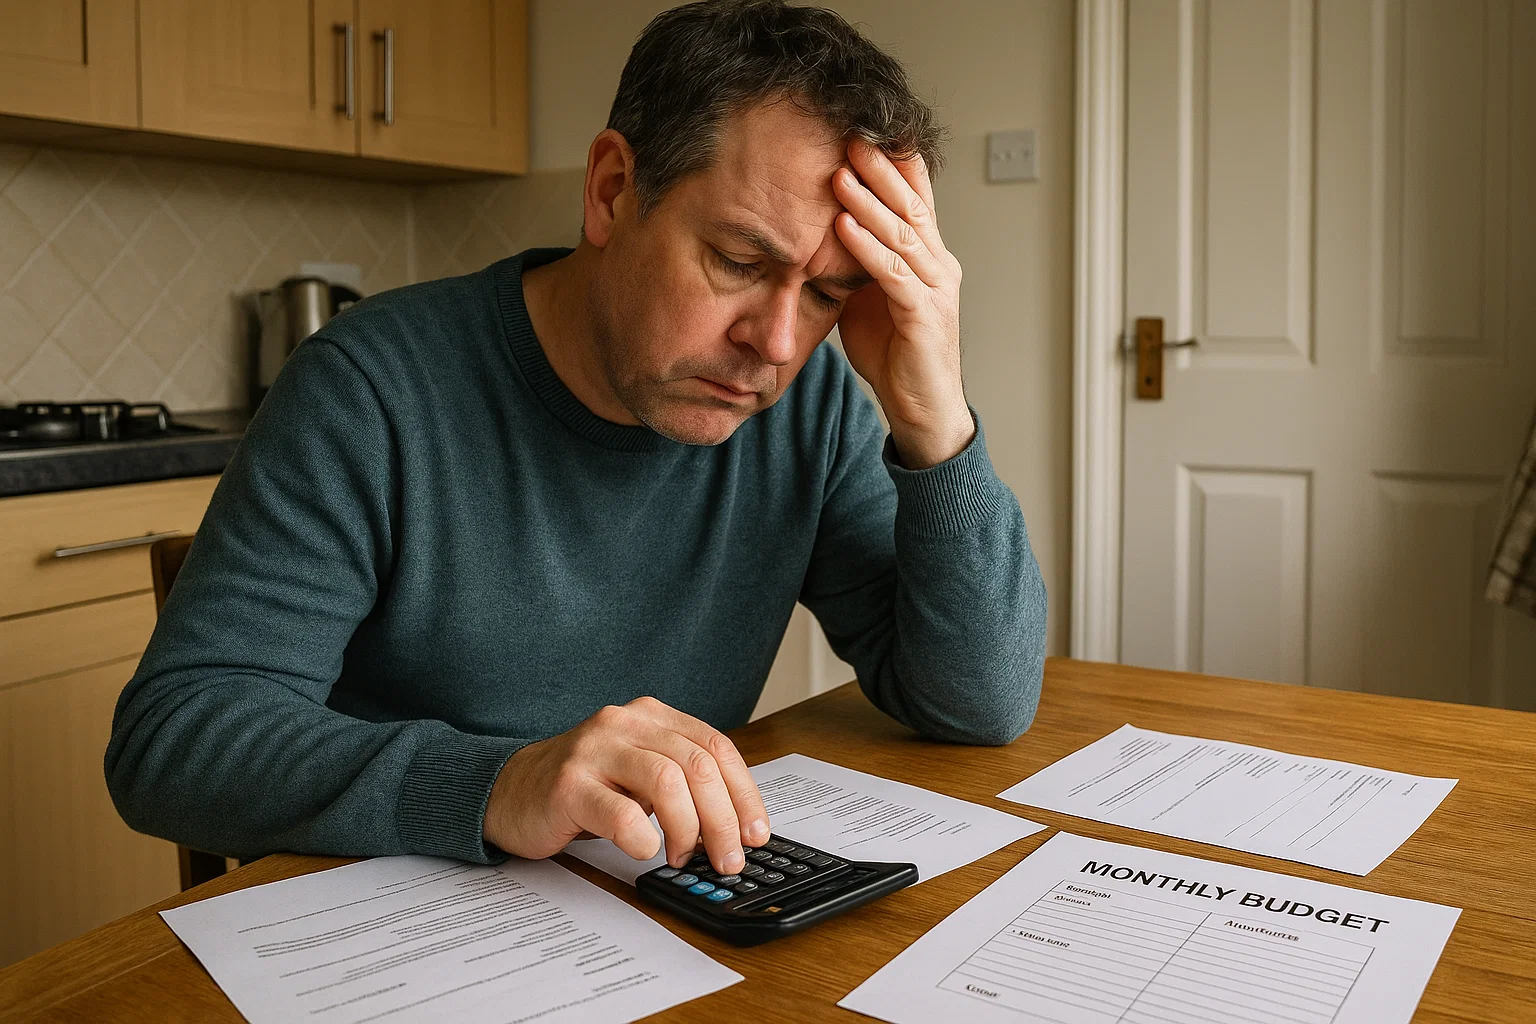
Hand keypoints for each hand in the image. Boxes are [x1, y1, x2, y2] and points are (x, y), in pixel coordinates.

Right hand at [483, 696, 769, 874]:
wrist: (510, 792)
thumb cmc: (584, 788)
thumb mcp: (639, 773)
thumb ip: (683, 783)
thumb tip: (737, 827)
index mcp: (651, 716)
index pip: (716, 747)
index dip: (744, 793)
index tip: (756, 833)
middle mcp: (625, 723)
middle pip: (697, 765)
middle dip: (723, 819)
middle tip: (727, 858)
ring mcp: (595, 750)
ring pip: (667, 781)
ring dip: (688, 828)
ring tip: (681, 855)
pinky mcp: (568, 785)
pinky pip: (621, 813)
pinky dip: (642, 839)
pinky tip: (643, 849)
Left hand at [832, 142, 973, 469]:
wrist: (923, 410)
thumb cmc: (897, 355)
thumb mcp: (871, 299)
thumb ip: (858, 265)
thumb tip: (821, 235)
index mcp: (929, 258)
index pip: (916, 199)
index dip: (895, 164)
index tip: (865, 130)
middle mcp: (940, 266)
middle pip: (912, 206)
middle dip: (881, 169)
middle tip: (851, 135)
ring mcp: (936, 291)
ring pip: (903, 235)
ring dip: (869, 203)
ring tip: (840, 174)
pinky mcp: (924, 318)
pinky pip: (894, 275)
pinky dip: (867, 249)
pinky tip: (843, 229)